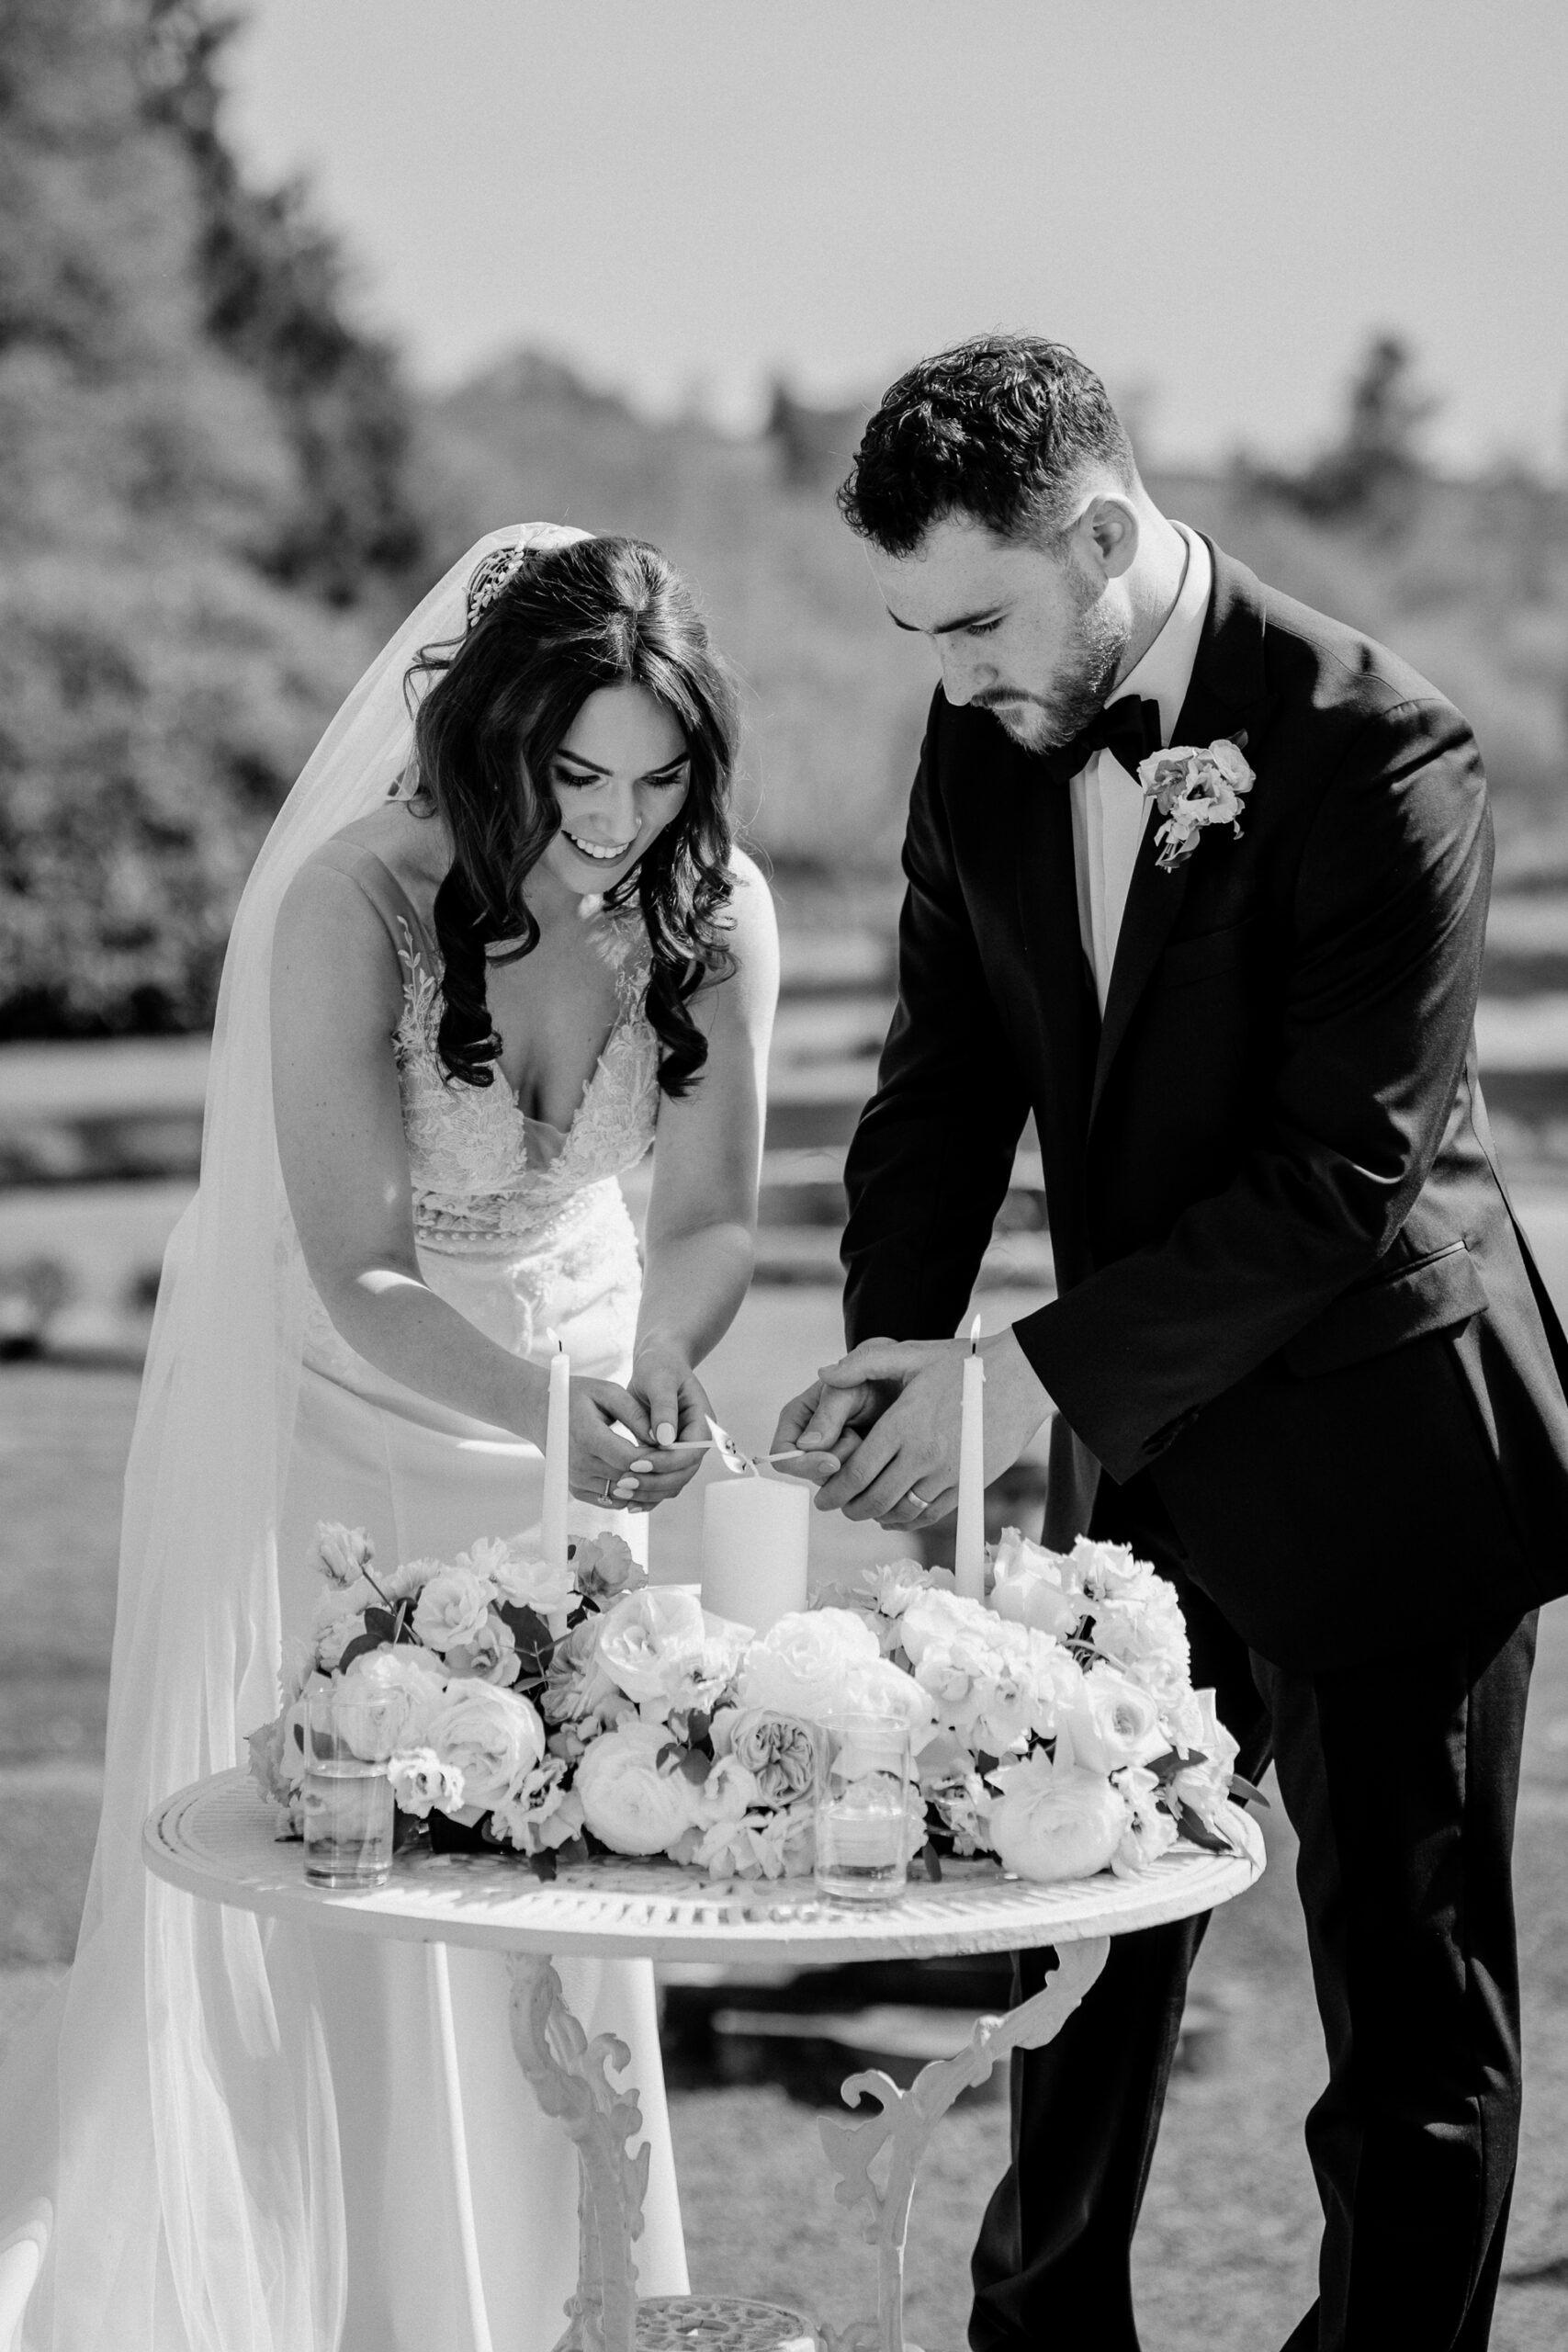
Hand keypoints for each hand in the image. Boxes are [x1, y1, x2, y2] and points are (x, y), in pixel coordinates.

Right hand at [562, 1377, 708, 1513]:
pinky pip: (611, 1500)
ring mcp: (575, 1479)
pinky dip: (630, 1493)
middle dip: (655, 1473)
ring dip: (645, 1486)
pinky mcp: (576, 1489)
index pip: (629, 1459)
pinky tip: (643, 1478)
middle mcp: (577, 1463)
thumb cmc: (576, 1396)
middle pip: (628, 1479)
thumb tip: (661, 1437)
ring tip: (663, 1470)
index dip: (654, 1459)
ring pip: (622, 1494)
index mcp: (586, 1436)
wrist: (539, 1410)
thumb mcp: (607, 1392)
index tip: (671, 1450)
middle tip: (675, 1462)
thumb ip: (635, 1413)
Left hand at [620, 1342, 715, 1511]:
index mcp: (702, 1422)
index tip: (637, 1463)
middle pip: (683, 1473)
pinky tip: (628, 1500)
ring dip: (649, 1491)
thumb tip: (666, 1439)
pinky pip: (661, 1480)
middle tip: (625, 1483)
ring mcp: (682, 1450)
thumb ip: (664, 1408)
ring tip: (622, 1492)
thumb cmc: (660, 1366)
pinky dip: (647, 1492)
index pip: (691, 1453)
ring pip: (672, 1482)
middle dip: (655, 1482)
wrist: (656, 1363)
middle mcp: (695, 1440)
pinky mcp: (666, 1455)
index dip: (666, 1462)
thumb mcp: (660, 1380)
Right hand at [768, 1375, 881, 1485]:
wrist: (896, 1390)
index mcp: (797, 1418)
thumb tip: (806, 1445)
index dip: (802, 1464)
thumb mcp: (847, 1391)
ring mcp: (827, 1456)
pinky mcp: (847, 1469)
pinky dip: (864, 1472)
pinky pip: (850, 1485)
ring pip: (830, 1482)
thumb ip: (827, 1415)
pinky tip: (873, 1451)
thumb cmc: (871, 1383)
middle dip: (836, 1461)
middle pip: (808, 1473)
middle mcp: (808, 1441)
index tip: (832, 1461)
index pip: (781, 1454)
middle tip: (855, 1435)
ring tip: (865, 1437)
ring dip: (853, 1464)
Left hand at [807, 1329, 1052, 1530]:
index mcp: (903, 1424)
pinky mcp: (970, 1484)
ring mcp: (949, 1473)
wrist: (1021, 1377)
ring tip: (864, 1511)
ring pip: (902, 1511)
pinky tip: (897, 1516)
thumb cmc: (964, 1363)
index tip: (823, 1497)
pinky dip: (909, 1521)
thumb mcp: (910, 1354)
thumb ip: (861, 1364)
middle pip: (875, 1498)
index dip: (835, 1491)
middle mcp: (924, 1455)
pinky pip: (932, 1514)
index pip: (857, 1472)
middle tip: (836, 1506)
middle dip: (849, 1508)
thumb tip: (823, 1376)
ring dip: (877, 1516)